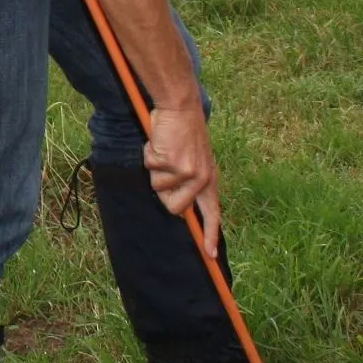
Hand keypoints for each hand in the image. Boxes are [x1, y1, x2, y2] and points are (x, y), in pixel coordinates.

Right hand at [143, 103, 220, 255]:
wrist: (181, 107)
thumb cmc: (184, 133)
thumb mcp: (196, 160)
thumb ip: (191, 182)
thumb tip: (180, 207)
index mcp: (210, 180)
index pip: (212, 214)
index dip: (209, 235)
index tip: (210, 255)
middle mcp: (201, 179)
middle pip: (175, 207)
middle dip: (164, 193)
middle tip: (166, 170)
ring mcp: (187, 172)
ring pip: (158, 187)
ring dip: (155, 169)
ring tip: (166, 150)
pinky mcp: (172, 163)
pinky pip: (150, 167)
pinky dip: (149, 155)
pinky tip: (161, 142)